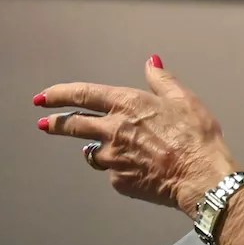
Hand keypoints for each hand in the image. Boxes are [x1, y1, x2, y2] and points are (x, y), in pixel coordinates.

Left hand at [34, 56, 240, 215]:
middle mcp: (114, 130)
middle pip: (74, 126)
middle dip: (55, 123)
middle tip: (44, 123)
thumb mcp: (184, 99)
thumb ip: (162, 80)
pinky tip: (137, 168)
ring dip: (94, 149)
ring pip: (93, 153)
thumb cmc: (196, 135)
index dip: (60, 95)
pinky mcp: (119, 181)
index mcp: (128, 105)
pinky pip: (113, 173)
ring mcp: (113, 158)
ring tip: (103, 150)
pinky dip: (120, 168)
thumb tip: (151, 62)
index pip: (83, 95)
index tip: (43, 97)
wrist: (200, 175)